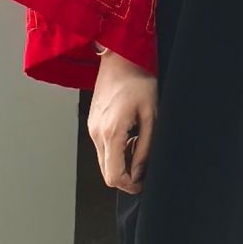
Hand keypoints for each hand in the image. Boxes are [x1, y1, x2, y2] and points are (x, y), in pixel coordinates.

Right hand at [87, 50, 156, 194]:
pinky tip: (129, 133)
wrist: (121, 57)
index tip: (142, 183)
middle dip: (126, 175)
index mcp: (111, 132)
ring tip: (137, 141)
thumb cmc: (139, 81)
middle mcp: (96, 133)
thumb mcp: (151, 115)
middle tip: (142, 162)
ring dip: (120, 161)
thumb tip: (140, 172)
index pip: (114, 176)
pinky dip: (114, 149)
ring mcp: (92, 128)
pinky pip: (101, 147)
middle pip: (107, 173)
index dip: (129, 186)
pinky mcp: (92, 123)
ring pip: (104, 160)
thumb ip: (145, 147)